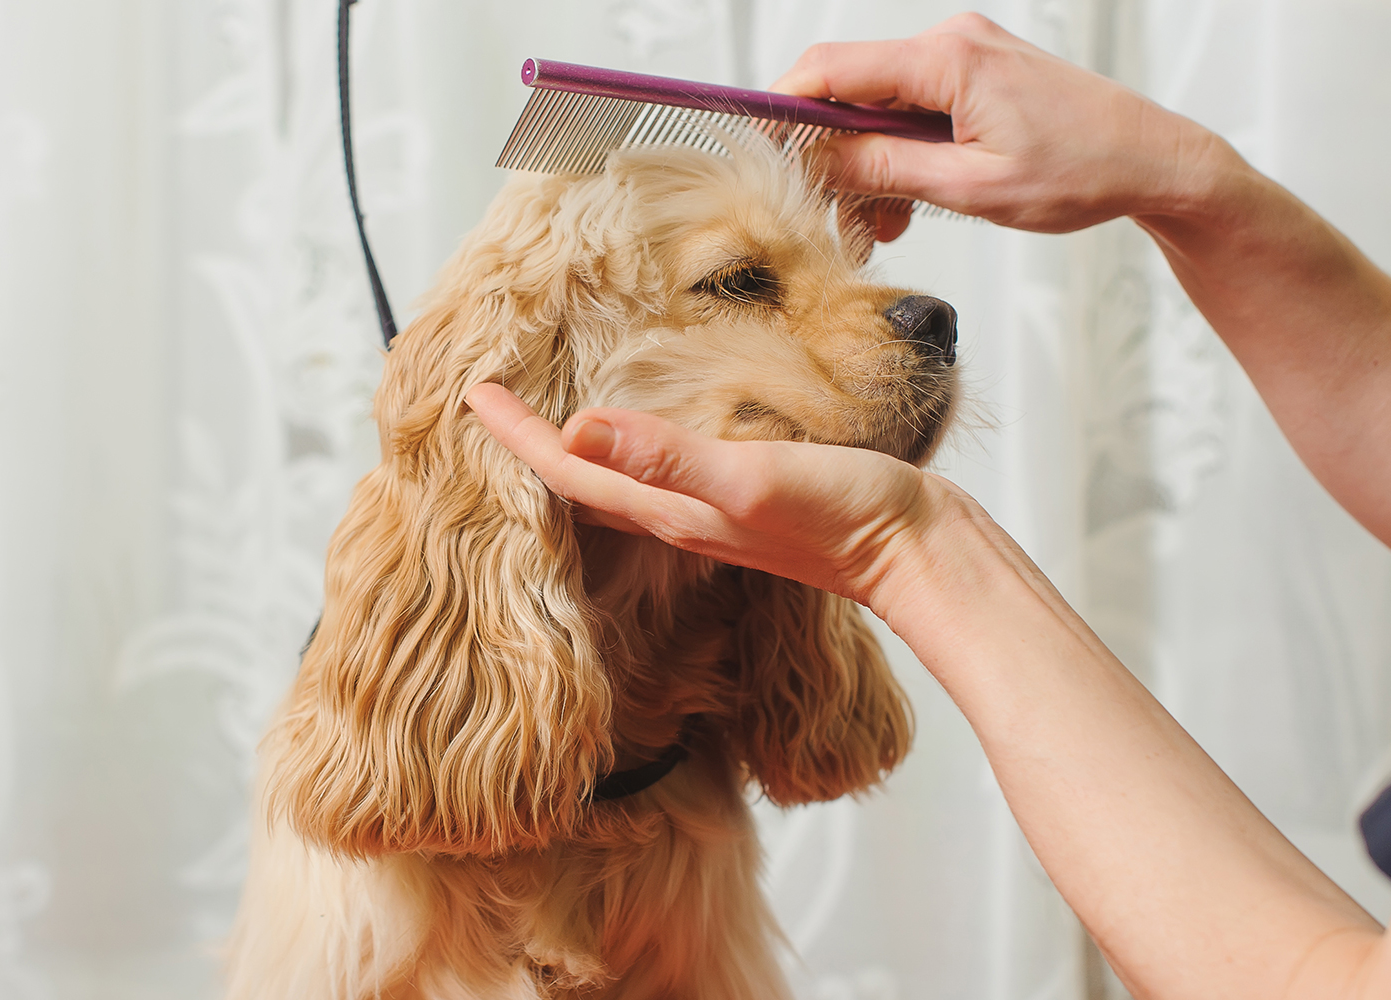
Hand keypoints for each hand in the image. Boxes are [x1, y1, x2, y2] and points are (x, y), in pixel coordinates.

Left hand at [463, 383, 965, 613]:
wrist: (920, 553)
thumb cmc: (845, 517)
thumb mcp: (751, 480)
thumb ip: (668, 457)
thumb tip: (579, 426)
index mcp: (667, 509)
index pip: (568, 467)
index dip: (516, 431)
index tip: (470, 393)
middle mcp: (678, 515)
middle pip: (580, 480)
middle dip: (529, 445)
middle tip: (488, 406)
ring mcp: (711, 511)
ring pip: (618, 480)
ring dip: (575, 450)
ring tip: (543, 417)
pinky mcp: (747, 499)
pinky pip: (663, 475)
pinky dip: (633, 449)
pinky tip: (643, 435)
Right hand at [773, 13, 1238, 235]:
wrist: (1153, 160)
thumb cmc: (1083, 172)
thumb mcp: (973, 188)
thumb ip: (887, 171)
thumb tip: (820, 161)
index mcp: (948, 59)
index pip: (832, 70)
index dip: (784, 110)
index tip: (759, 154)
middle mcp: (951, 43)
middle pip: (850, 92)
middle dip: (832, 158)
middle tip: (831, 218)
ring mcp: (963, 56)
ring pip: (879, 110)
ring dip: (868, 168)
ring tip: (879, 227)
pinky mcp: (975, 76)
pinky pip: (912, 113)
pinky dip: (899, 158)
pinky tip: (905, 206)